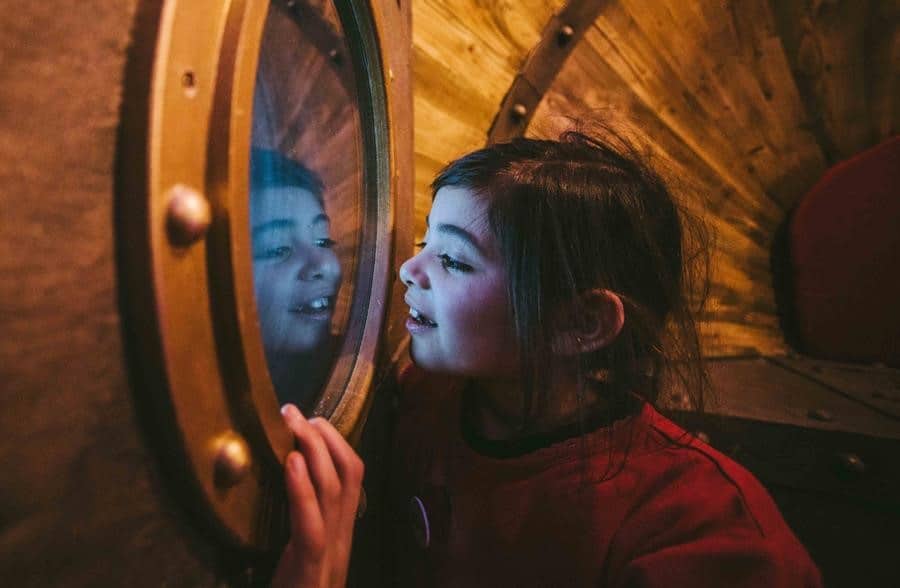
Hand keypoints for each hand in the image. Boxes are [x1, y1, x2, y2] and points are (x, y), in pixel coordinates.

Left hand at [271, 404, 363, 587]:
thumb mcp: (295, 561)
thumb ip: (297, 529)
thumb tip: (282, 486)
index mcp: (338, 536)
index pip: (350, 479)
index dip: (335, 443)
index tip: (309, 419)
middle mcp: (342, 540)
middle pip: (349, 475)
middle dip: (327, 436)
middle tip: (296, 410)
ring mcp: (330, 556)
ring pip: (336, 491)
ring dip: (316, 450)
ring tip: (294, 422)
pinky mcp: (310, 572)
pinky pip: (313, 527)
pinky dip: (303, 490)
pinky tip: (293, 462)